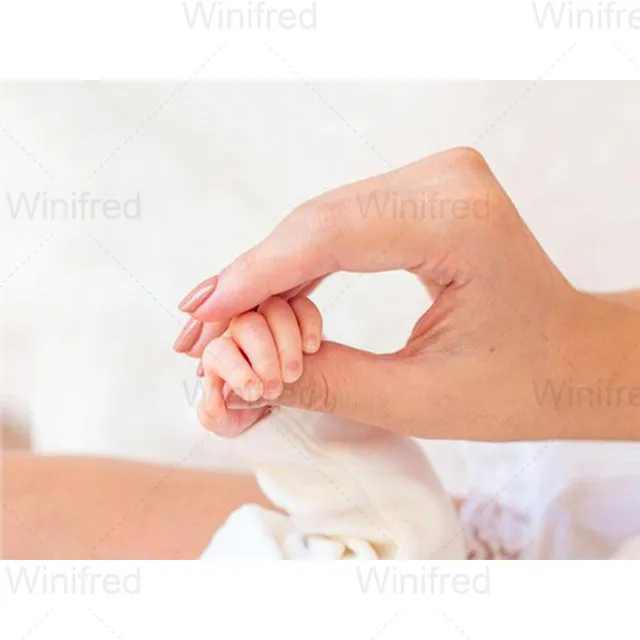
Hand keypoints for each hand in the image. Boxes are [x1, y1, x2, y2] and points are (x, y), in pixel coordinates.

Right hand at [176, 147, 639, 440]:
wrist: (569, 355)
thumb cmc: (518, 383)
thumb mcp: (419, 400)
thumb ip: (327, 384)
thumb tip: (242, 378)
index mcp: (459, 222)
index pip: (328, 235)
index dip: (254, 276)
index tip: (200, 314)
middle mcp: (446, 179)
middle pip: (316, 222)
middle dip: (250, 277)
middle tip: (192, 327)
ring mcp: (435, 176)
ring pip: (321, 221)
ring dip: (267, 270)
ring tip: (213, 315)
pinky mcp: (421, 191)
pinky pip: (341, 223)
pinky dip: (299, 261)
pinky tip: (260, 290)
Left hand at [196, 295, 321, 435]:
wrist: (281, 405)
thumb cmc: (249, 410)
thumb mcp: (228, 423)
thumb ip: (213, 415)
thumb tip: (222, 395)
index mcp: (219, 355)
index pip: (218, 350)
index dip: (235, 369)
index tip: (254, 391)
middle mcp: (240, 332)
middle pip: (246, 323)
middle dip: (265, 357)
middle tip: (277, 386)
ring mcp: (268, 320)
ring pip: (274, 308)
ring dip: (288, 343)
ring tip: (295, 374)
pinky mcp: (295, 316)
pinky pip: (302, 304)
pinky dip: (309, 324)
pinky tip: (311, 348)